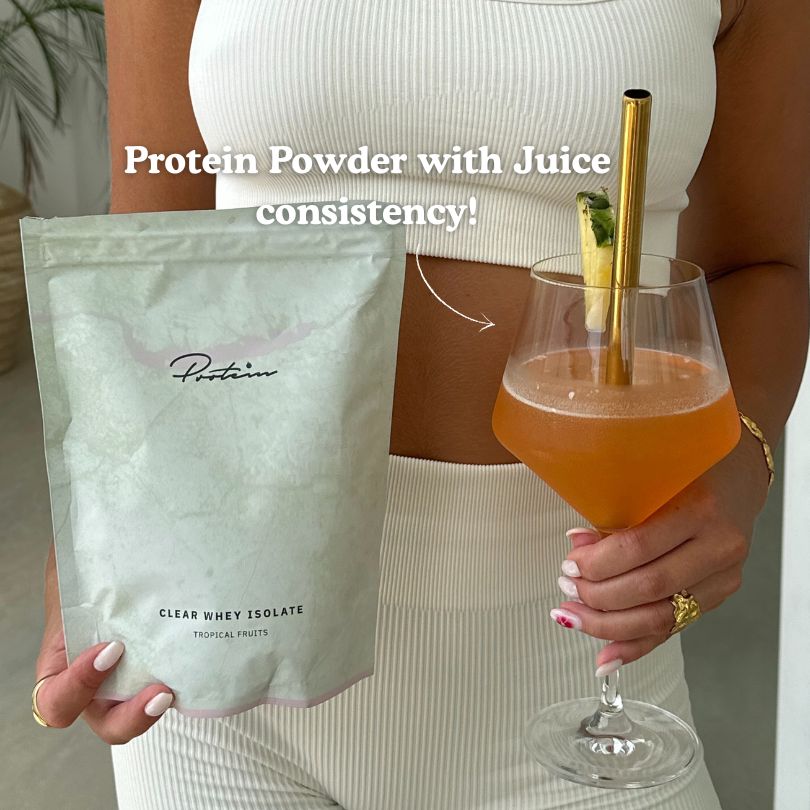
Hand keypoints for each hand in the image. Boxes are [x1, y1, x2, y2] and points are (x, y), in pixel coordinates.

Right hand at [35, 546, 173, 744]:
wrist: (117, 553)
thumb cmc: (87, 562)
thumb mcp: (72, 564)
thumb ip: (77, 566)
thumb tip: (93, 533)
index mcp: (62, 660)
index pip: (55, 699)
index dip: (76, 687)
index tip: (109, 650)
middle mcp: (95, 679)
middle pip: (106, 722)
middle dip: (130, 718)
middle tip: (158, 691)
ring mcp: (130, 675)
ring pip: (140, 711)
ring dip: (159, 706)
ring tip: (180, 686)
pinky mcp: (160, 664)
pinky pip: (170, 682)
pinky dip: (183, 679)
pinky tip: (201, 659)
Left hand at [549, 438, 770, 673]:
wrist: (739, 477)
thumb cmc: (688, 471)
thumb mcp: (653, 479)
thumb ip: (617, 514)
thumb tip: (577, 545)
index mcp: (700, 510)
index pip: (638, 548)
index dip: (597, 563)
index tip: (569, 563)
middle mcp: (718, 548)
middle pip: (648, 588)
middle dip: (598, 595)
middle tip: (566, 587)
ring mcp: (723, 577)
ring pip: (660, 617)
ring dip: (608, 624)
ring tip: (573, 616)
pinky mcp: (718, 596)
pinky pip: (672, 629)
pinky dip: (635, 646)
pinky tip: (606, 659)